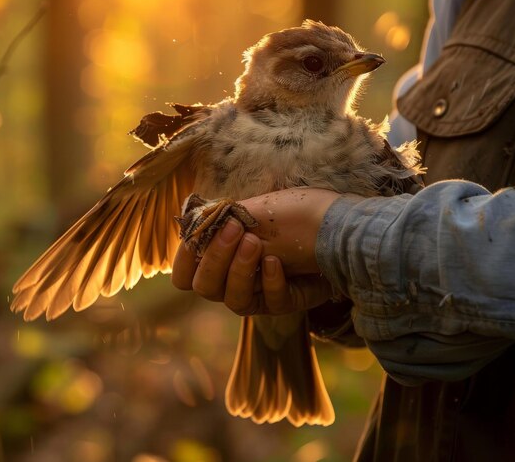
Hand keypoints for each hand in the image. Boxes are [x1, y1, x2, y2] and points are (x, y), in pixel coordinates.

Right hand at [171, 188, 339, 314]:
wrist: (331, 226)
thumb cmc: (287, 215)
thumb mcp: (251, 212)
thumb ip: (221, 219)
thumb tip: (194, 220)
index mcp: (217, 260)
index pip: (184, 275)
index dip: (183, 261)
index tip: (198, 236)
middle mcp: (230, 282)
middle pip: (204, 286)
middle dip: (215, 258)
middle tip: (235, 230)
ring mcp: (256, 295)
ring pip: (233, 300)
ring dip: (241, 270)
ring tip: (256, 243)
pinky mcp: (281, 303)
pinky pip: (270, 301)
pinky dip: (270, 281)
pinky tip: (276, 261)